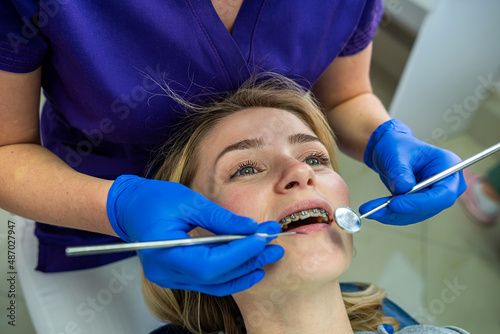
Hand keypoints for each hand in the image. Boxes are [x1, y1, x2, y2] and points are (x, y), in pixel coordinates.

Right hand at [107, 175, 283, 295]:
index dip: (240, 253)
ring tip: (269, 254)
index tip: (262, 238)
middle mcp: (166, 272)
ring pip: (215, 283)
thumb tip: (251, 228)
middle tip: (274, 247)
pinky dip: (231, 275)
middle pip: (215, 276)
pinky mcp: (177, 276)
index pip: (209, 263)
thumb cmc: (154, 199)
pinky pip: (208, 282)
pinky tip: (251, 266)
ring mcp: (170, 278)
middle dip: (249, 261)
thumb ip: (220, 218)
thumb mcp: (188, 201)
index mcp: (164, 251)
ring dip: (244, 270)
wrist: (130, 208)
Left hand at [360, 119, 465, 224]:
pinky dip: (389, 215)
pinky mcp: (421, 205)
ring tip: (368, 209)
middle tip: (375, 209)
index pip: (444, 194)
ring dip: (391, 215)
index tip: (394, 204)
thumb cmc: (397, 146)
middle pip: (429, 207)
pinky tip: (373, 211)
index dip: (420, 203)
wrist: (391, 151)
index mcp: (448, 166)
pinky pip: (407, 215)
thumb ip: (400, 170)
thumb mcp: (396, 153)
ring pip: (415, 215)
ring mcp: (434, 197)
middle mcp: (446, 184)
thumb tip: (403, 189)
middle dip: (401, 211)